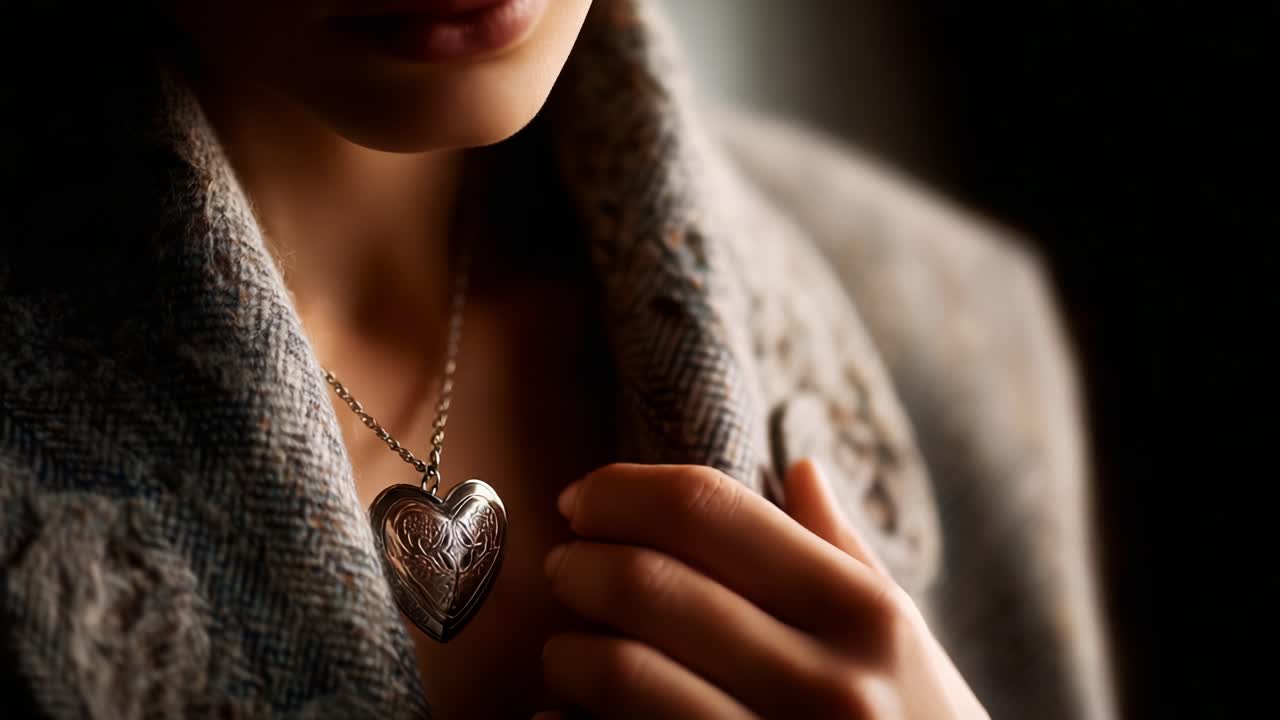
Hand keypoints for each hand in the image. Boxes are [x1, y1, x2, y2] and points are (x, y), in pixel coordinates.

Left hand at [533, 461, 988, 719]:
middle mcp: (828, 683)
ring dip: (568, 652)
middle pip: (650, 583)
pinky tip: (566, 719)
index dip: (623, 491)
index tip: (584, 499)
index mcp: (864, 613)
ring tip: (569, 649)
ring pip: (620, 672)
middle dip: (580, 566)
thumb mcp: (905, 639)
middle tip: (566, 568)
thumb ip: (845, 552)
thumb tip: (798, 467)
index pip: (711, 510)